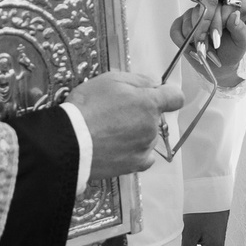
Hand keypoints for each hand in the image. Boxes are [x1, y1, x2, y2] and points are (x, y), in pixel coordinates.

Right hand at [67, 71, 182, 176]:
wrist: (69, 142)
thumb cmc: (87, 107)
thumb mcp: (109, 80)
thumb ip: (138, 80)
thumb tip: (155, 84)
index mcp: (149, 103)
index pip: (176, 98)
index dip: (167, 95)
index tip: (155, 95)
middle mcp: (152, 126)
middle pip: (156, 117)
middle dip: (141, 113)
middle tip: (115, 113)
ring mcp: (145, 147)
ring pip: (148, 136)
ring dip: (136, 133)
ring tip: (109, 132)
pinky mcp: (135, 165)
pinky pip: (144, 157)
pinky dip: (135, 152)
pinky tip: (119, 148)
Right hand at [171, 0, 245, 50]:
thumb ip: (233, 4)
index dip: (240, 20)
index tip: (228, 30)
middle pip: (244, 5)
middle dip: (231, 24)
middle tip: (219, 36)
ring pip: (230, 5)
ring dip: (219, 25)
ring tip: (212, 39)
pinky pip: (211, 3)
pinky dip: (206, 19)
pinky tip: (201, 30)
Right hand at [176, 5, 245, 85]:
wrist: (220, 64)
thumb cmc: (232, 51)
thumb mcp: (241, 42)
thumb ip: (240, 29)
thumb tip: (235, 15)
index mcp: (222, 9)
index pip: (214, 7)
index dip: (213, 23)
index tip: (217, 38)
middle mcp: (206, 9)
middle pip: (197, 12)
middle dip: (202, 33)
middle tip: (208, 46)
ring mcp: (192, 16)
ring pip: (186, 21)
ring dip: (192, 38)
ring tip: (201, 48)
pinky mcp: (180, 25)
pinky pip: (175, 29)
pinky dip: (182, 41)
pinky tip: (191, 48)